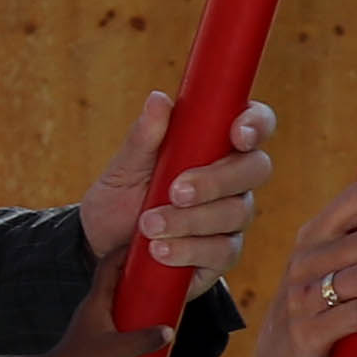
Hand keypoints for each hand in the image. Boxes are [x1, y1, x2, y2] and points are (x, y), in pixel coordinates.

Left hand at [79, 92, 279, 281]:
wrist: (100, 248)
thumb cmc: (120, 198)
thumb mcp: (124, 168)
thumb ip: (144, 137)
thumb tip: (158, 100)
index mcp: (215, 147)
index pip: (255, 125)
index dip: (256, 124)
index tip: (238, 134)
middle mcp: (233, 181)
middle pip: (255, 170)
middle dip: (216, 180)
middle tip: (175, 192)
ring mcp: (231, 219)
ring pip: (237, 213)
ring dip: (190, 220)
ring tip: (148, 226)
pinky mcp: (220, 256)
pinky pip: (222, 252)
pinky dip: (188, 250)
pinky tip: (160, 250)